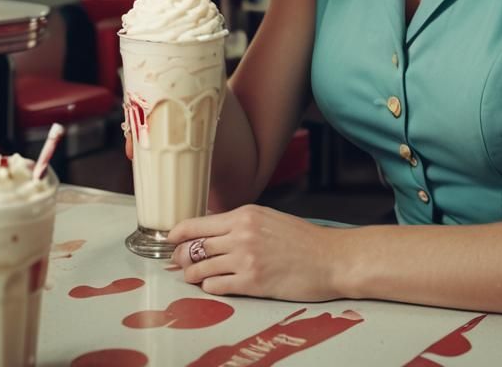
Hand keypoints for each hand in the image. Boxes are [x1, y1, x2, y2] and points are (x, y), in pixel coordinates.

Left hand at [169, 206, 342, 301]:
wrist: (331, 258)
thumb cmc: (304, 240)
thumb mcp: (269, 219)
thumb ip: (241, 223)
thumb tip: (212, 231)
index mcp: (246, 214)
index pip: (198, 223)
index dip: (178, 233)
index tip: (170, 239)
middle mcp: (241, 234)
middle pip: (194, 246)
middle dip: (180, 256)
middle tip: (177, 262)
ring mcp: (245, 259)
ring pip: (200, 268)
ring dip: (192, 275)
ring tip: (193, 277)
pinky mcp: (252, 282)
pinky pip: (216, 286)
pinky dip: (209, 287)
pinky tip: (213, 285)